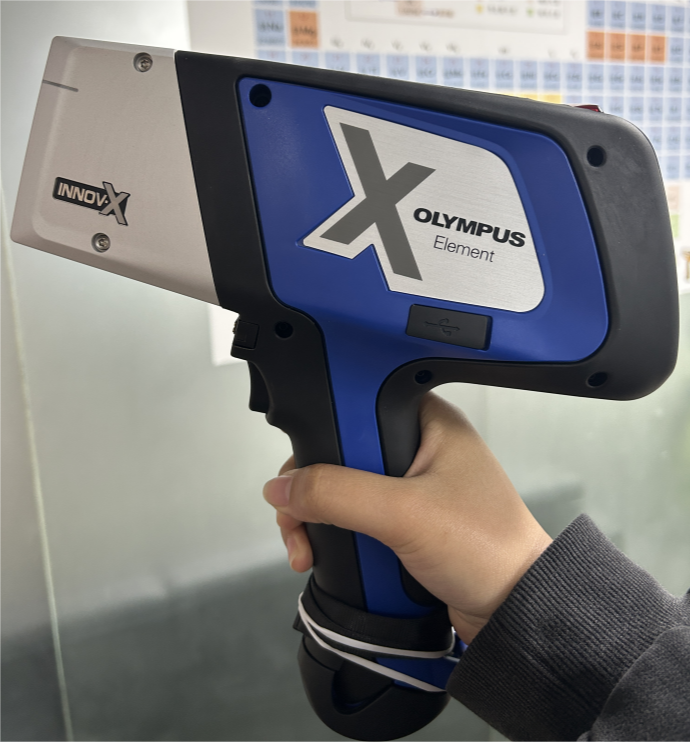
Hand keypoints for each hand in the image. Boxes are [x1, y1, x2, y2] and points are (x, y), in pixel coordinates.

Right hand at [263, 393, 551, 643]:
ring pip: (343, 489)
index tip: (301, 470)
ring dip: (318, 519)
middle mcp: (417, 448)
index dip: (322, 433)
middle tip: (297, 520)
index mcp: (427, 422)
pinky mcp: (403, 521)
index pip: (356, 406)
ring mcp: (409, 487)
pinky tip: (324, 555)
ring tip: (308, 549)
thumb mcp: (404, 513)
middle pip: (340, 452)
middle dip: (311, 490)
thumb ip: (338, 493)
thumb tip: (284, 488)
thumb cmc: (488, 549)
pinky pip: (355, 518)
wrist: (514, 612)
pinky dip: (335, 536)